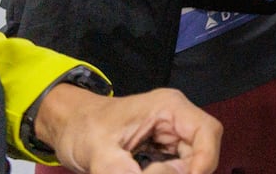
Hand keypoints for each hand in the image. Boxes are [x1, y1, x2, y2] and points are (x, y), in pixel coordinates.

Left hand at [35, 84, 220, 173]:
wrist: (67, 125)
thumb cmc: (81, 128)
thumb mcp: (97, 151)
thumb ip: (119, 171)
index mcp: (168, 108)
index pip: (207, 132)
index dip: (204, 160)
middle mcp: (176, 120)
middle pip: (202, 152)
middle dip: (183, 172)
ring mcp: (171, 135)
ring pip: (190, 163)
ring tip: (138, 171)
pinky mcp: (163, 150)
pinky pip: (176, 168)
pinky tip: (144, 172)